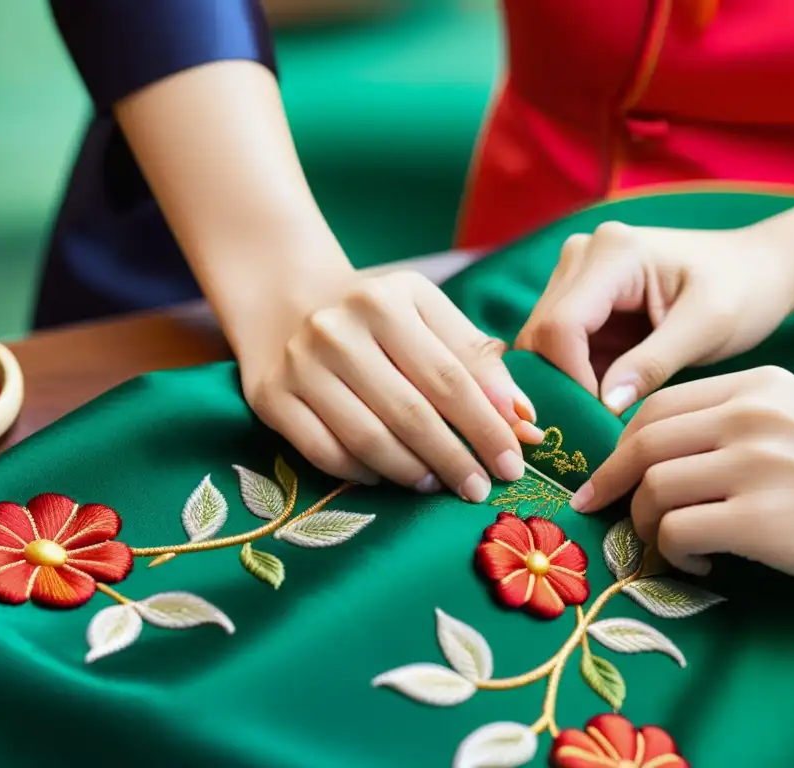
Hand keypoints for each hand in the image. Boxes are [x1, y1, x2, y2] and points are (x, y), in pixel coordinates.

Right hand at [238, 268, 544, 501]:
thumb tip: (523, 419)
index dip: (486, 426)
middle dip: (454, 459)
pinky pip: (324, 452)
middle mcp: (338, 328)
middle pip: (411, 412)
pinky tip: (386, 476)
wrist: (284, 298)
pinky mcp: (270, 396)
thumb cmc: (373, 313)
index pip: (450, 376)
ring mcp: (299, 364)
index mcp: (388, 300)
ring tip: (436, 484)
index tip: (513, 464)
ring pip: (367, 439)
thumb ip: (476, 358)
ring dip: (411, 472)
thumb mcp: (425, 313)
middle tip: (478, 489)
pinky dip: (362, 473)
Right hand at [515, 222, 793, 413]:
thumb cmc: (745, 290)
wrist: (757, 270)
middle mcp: (581, 256)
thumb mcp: (708, 328)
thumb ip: (654, 364)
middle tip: (591, 432)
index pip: (562, 325)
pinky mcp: (581, 303)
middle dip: (560, 387)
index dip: (570, 379)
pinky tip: (598, 409)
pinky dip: (573, 382)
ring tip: (595, 424)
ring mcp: (576, 277)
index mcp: (613, 252)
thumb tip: (604, 405)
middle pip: (541, 335)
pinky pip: (559, 351)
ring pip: (542, 346)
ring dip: (563, 386)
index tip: (600, 421)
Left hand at [570, 366, 793, 589]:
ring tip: (668, 544)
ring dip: (644, 524)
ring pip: (652, 488)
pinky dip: (673, 553)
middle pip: (642, 443)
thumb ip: (731, 421)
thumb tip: (655, 453)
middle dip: (611, 481)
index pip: (658, 405)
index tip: (607, 472)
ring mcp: (755, 465)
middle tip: (598, 509)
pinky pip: (677, 532)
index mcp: (758, 385)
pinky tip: (700, 565)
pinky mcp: (761, 520)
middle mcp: (751, 416)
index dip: (620, 443)